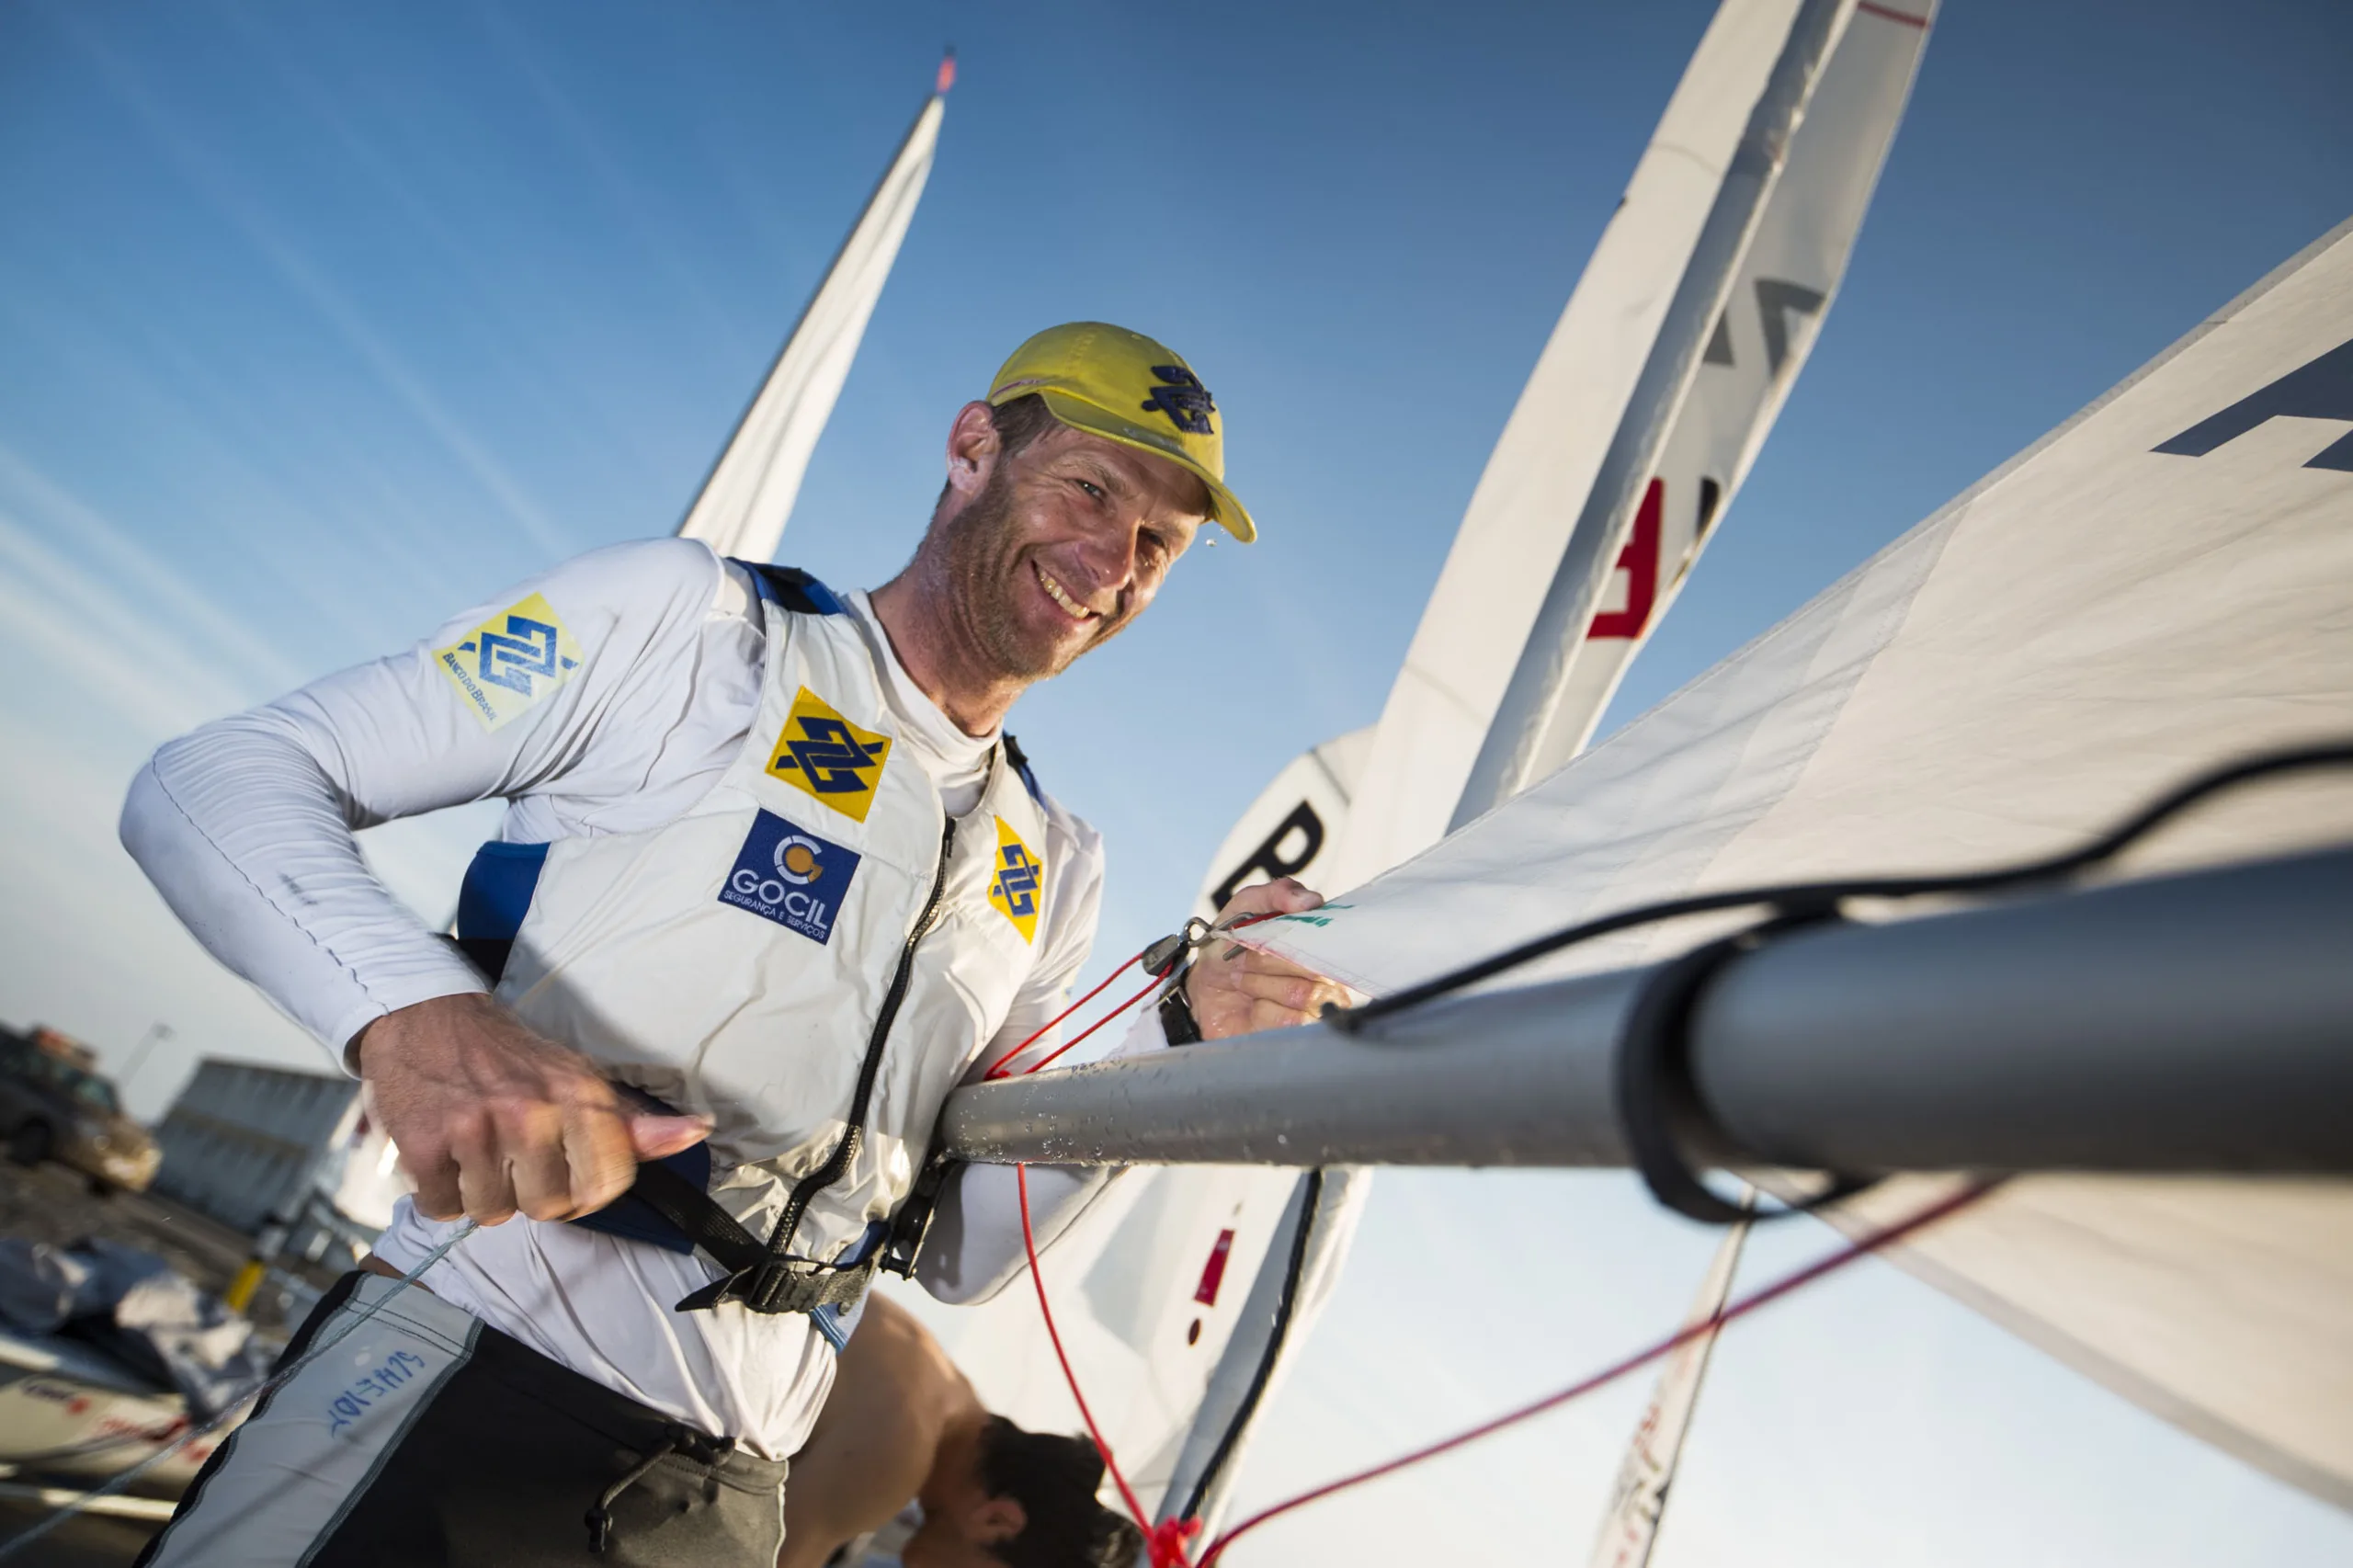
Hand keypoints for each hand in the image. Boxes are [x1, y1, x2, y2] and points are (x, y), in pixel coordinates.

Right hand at [353, 993, 708, 1224]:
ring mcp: (476, 1130)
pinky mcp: (424, 1145)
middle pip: (548, 1208)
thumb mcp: (577, 1077)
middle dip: (530, 1193)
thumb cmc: (510, 1054)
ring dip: (482, 1195)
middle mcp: (532, 1114)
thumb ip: (632, 1120)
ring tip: (477, 1153)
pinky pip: (442, 1208)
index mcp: (578, 1097)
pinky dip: (439, 1193)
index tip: (566, 1173)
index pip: (605, 1187)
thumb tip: (696, 1132)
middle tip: (513, 1157)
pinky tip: (445, 1156)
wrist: (426, 1014)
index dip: (585, 1192)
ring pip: (494, 1213)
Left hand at [1184, 878, 1352, 1040]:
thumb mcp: (1245, 907)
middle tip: (1244, 961)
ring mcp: (1315, 1006)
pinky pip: (1291, 1021)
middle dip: (1267, 962)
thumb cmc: (1230, 946)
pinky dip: (1261, 1011)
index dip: (1297, 941)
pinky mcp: (1298, 1033)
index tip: (1266, 941)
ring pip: (1303, 995)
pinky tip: (1252, 1007)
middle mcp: (1325, 975)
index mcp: (1319, 941)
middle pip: (1314, 969)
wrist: (1202, 988)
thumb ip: (1277, 894)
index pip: (1332, 941)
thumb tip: (1310, 900)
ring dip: (1260, 985)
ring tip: (1244, 982)